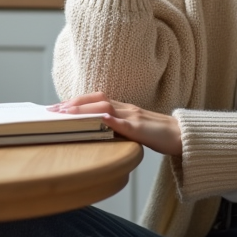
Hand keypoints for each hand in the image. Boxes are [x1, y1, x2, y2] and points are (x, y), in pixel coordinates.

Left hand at [48, 92, 182, 155]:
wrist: (183, 137)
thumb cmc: (158, 134)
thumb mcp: (132, 129)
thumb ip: (116, 126)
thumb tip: (95, 128)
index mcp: (123, 108)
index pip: (95, 100)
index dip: (75, 101)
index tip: (57, 107)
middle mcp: (127, 108)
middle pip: (96, 100)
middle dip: (73, 103)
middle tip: (53, 110)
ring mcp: (135, 117)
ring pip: (106, 108)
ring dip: (84, 109)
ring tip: (67, 112)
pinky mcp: (143, 129)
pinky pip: (126, 123)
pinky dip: (112, 120)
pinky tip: (100, 119)